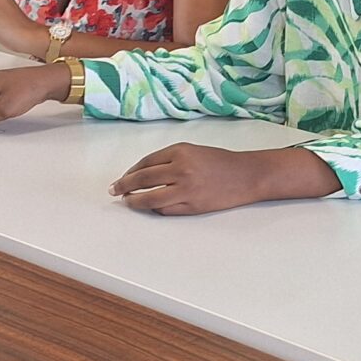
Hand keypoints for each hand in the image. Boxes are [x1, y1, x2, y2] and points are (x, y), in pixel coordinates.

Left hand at [109, 143, 276, 216]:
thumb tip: (143, 174)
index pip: (146, 163)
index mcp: (179, 151)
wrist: (246, 175)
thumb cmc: (220, 162)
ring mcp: (186, 189)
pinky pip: (165, 209)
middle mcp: (181, 169)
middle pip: (143, 179)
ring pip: (150, 198)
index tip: (122, 178)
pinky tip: (150, 207)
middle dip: (125, 186)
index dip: (130, 172)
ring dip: (135, 201)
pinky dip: (155, 208)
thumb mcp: (193, 152)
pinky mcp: (192, 205)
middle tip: (115, 190)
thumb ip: (169, 160)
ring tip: (128, 201)